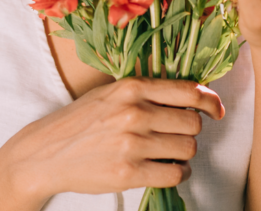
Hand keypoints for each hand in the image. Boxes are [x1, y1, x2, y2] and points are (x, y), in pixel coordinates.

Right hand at [0, 77, 224, 202]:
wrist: (45, 153)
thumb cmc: (80, 121)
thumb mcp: (111, 93)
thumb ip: (146, 92)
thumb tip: (191, 95)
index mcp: (131, 87)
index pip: (188, 90)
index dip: (210, 101)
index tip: (216, 109)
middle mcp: (134, 112)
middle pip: (193, 123)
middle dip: (191, 130)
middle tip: (176, 134)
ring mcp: (131, 144)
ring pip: (187, 148)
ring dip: (184, 154)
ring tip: (167, 153)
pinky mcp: (128, 173)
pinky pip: (174, 173)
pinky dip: (176, 173)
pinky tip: (164, 168)